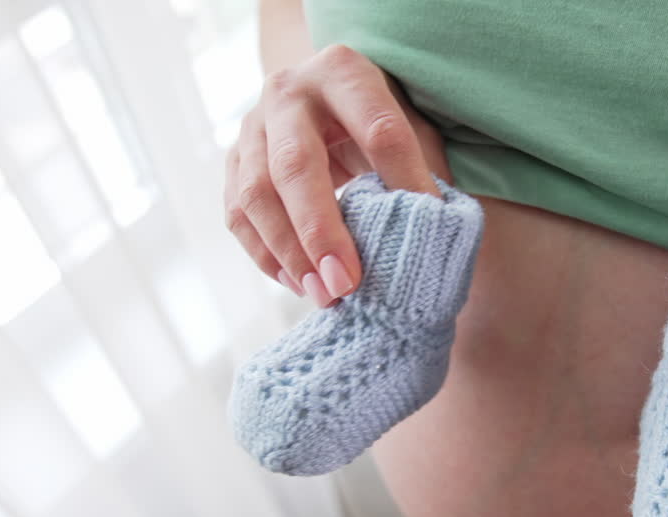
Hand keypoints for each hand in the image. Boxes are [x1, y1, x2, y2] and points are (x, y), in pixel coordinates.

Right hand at [224, 44, 450, 306]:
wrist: (326, 100)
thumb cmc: (379, 121)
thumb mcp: (410, 125)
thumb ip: (421, 167)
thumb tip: (433, 229)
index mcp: (342, 71)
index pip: (377, 130)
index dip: (403, 181)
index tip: (424, 228)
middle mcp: (287, 93)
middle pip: (295, 164)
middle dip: (320, 230)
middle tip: (346, 282)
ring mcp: (251, 127)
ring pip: (255, 194)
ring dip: (288, 252)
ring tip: (321, 294)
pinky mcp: (233, 162)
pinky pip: (237, 215)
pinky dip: (265, 256)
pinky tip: (297, 283)